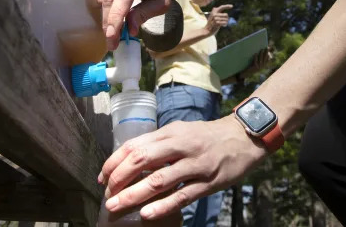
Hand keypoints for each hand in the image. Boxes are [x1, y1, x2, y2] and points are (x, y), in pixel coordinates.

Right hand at [85, 0, 172, 49]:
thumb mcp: (162, 2)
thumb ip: (145, 13)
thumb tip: (129, 29)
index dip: (116, 16)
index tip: (112, 36)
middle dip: (108, 21)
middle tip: (112, 42)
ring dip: (104, 14)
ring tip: (115, 24)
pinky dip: (98, 4)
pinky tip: (110, 9)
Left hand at [98, 116, 267, 220]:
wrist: (242, 138)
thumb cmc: (206, 137)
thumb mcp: (180, 132)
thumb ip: (157, 144)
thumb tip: (129, 161)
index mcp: (170, 133)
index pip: (135, 145)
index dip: (114, 162)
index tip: (103, 177)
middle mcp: (181, 146)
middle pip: (142, 160)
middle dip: (120, 178)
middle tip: (108, 194)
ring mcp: (195, 165)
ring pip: (159, 180)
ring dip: (134, 195)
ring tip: (116, 206)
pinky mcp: (208, 182)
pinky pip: (182, 196)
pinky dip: (162, 206)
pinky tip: (147, 214)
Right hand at [204, 4, 232, 34]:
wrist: (207, 30)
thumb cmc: (211, 24)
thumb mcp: (212, 17)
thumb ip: (215, 13)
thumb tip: (218, 10)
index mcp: (214, 11)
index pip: (222, 7)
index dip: (227, 6)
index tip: (232, 6)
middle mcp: (214, 14)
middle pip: (226, 15)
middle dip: (227, 18)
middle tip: (224, 21)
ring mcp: (215, 18)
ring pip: (226, 19)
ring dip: (226, 22)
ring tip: (222, 24)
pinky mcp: (217, 23)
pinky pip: (225, 22)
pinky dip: (225, 24)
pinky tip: (223, 26)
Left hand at [235, 48, 271, 83]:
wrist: (247, 73)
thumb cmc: (252, 67)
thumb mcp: (257, 64)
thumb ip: (260, 60)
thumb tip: (263, 53)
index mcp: (263, 66)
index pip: (267, 59)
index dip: (268, 54)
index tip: (268, 50)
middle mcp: (262, 66)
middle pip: (264, 58)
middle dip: (266, 53)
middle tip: (266, 48)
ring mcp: (259, 67)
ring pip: (261, 59)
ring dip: (261, 54)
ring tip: (261, 49)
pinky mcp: (255, 67)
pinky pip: (255, 61)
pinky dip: (255, 57)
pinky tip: (255, 53)